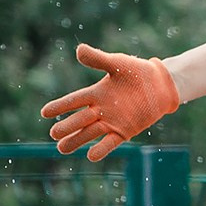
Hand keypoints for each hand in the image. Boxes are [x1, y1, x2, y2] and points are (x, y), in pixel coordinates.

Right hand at [41, 44, 181, 159]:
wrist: (161, 85)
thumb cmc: (137, 72)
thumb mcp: (117, 63)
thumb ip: (98, 59)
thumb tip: (79, 50)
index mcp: (96, 93)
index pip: (74, 101)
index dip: (60, 107)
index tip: (44, 113)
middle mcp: (101, 109)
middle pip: (79, 120)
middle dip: (67, 127)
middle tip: (53, 133)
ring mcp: (112, 122)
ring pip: (90, 133)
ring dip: (77, 140)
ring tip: (61, 148)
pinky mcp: (124, 131)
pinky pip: (110, 142)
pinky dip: (101, 149)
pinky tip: (90, 156)